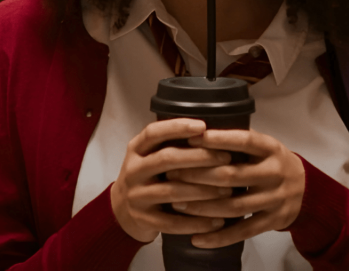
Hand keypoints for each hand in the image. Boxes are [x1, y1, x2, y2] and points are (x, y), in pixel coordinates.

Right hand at [111, 118, 234, 242]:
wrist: (121, 211)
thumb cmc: (147, 177)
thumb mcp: (149, 156)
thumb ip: (170, 144)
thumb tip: (211, 133)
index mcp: (136, 150)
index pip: (153, 133)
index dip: (177, 127)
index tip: (202, 126)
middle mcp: (133, 171)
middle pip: (166, 159)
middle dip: (199, 157)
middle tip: (226, 158)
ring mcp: (136, 197)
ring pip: (172, 192)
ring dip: (203, 191)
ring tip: (227, 190)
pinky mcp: (143, 220)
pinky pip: (173, 223)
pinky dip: (197, 222)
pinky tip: (217, 221)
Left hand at [164, 128, 304, 248]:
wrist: (306, 190)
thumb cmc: (273, 163)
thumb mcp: (264, 147)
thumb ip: (238, 143)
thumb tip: (196, 134)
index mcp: (271, 149)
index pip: (244, 141)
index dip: (218, 140)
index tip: (191, 138)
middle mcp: (275, 172)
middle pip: (233, 175)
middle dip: (198, 175)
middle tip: (172, 174)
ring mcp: (275, 199)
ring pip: (233, 206)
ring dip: (202, 207)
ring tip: (177, 205)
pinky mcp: (272, 221)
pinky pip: (242, 231)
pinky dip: (218, 237)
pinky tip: (197, 238)